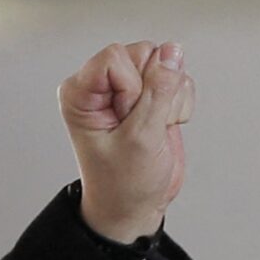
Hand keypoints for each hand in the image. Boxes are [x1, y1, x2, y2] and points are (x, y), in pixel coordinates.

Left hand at [58, 40, 193, 242]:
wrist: (136, 206)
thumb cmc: (124, 183)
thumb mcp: (141, 139)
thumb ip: (159, 92)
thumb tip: (172, 52)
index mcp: (80, 92)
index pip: (115, 57)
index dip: (131, 87)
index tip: (128, 118)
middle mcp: (101, 84)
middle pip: (143, 53)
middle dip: (153, 92)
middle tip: (141, 127)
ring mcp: (127, 86)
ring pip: (164, 61)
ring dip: (170, 99)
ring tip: (153, 129)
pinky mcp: (151, 92)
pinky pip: (178, 77)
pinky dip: (179, 104)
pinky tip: (163, 126)